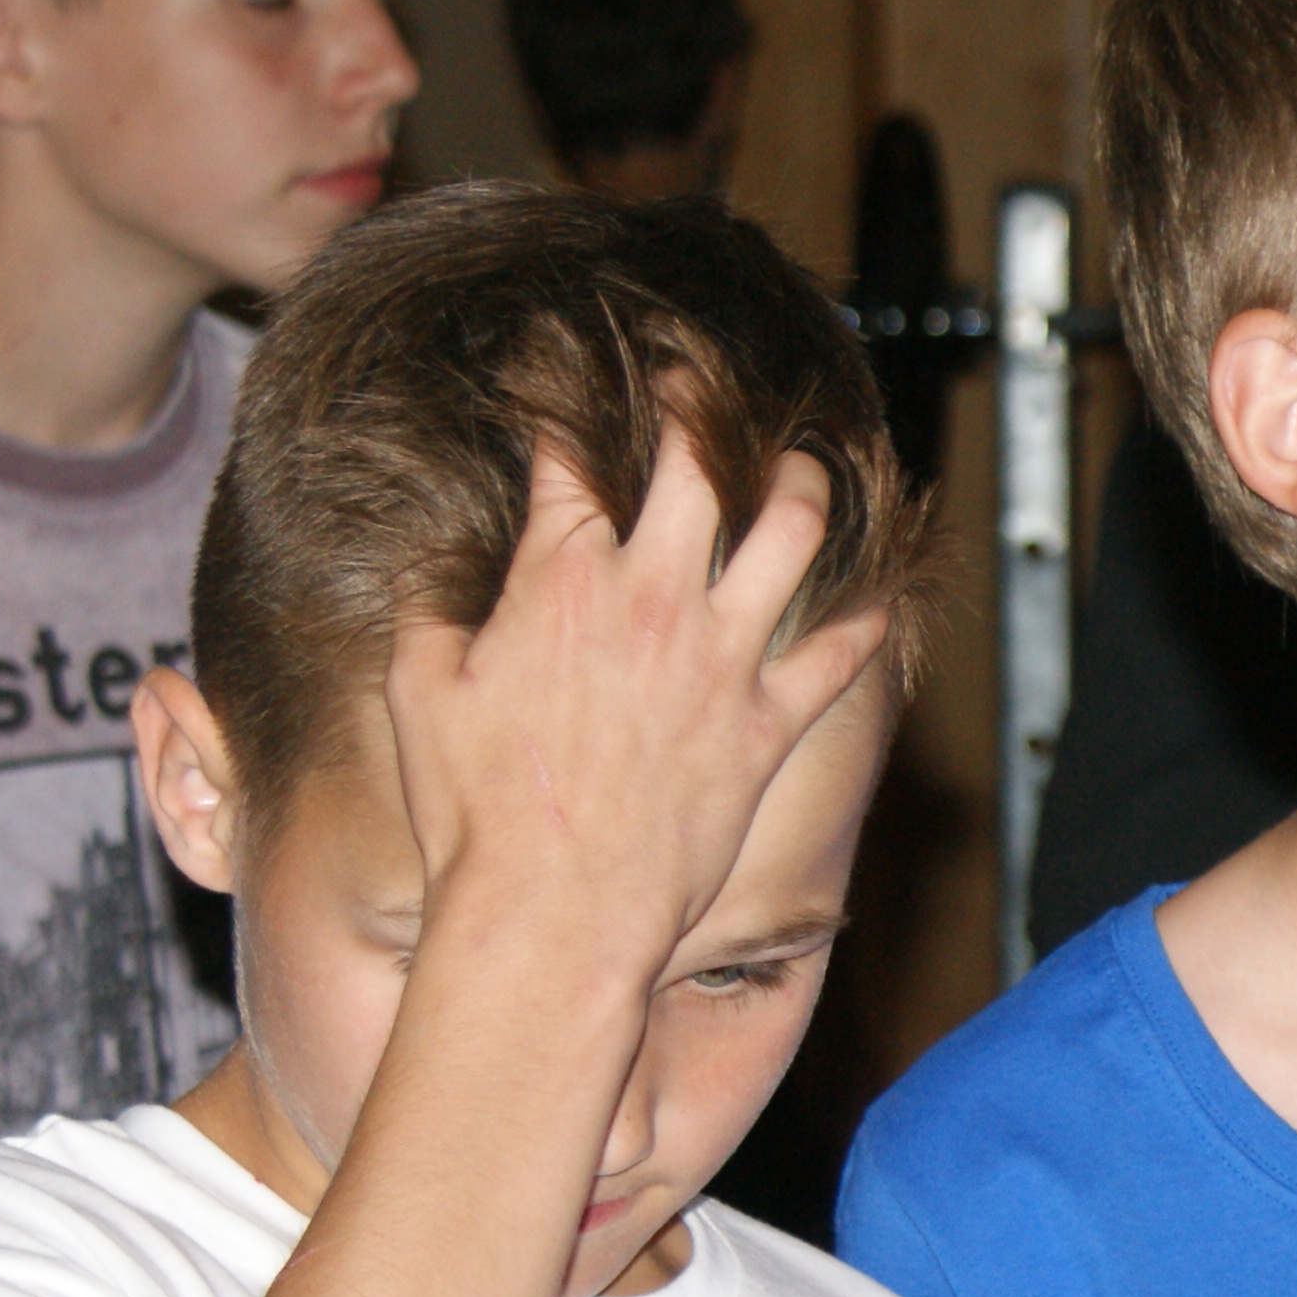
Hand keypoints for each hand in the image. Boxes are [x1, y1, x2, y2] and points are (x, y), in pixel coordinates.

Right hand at [385, 442, 891, 976]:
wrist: (552, 910)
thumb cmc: (474, 814)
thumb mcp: (419, 694)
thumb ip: (428, 615)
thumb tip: (427, 574)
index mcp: (562, 579)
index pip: (578, 458)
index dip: (578, 414)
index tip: (578, 396)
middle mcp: (655, 600)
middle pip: (700, 463)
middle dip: (703, 406)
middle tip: (703, 386)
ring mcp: (722, 659)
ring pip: (794, 532)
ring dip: (805, 484)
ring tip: (804, 466)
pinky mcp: (769, 725)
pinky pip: (843, 654)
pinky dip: (867, 619)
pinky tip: (878, 597)